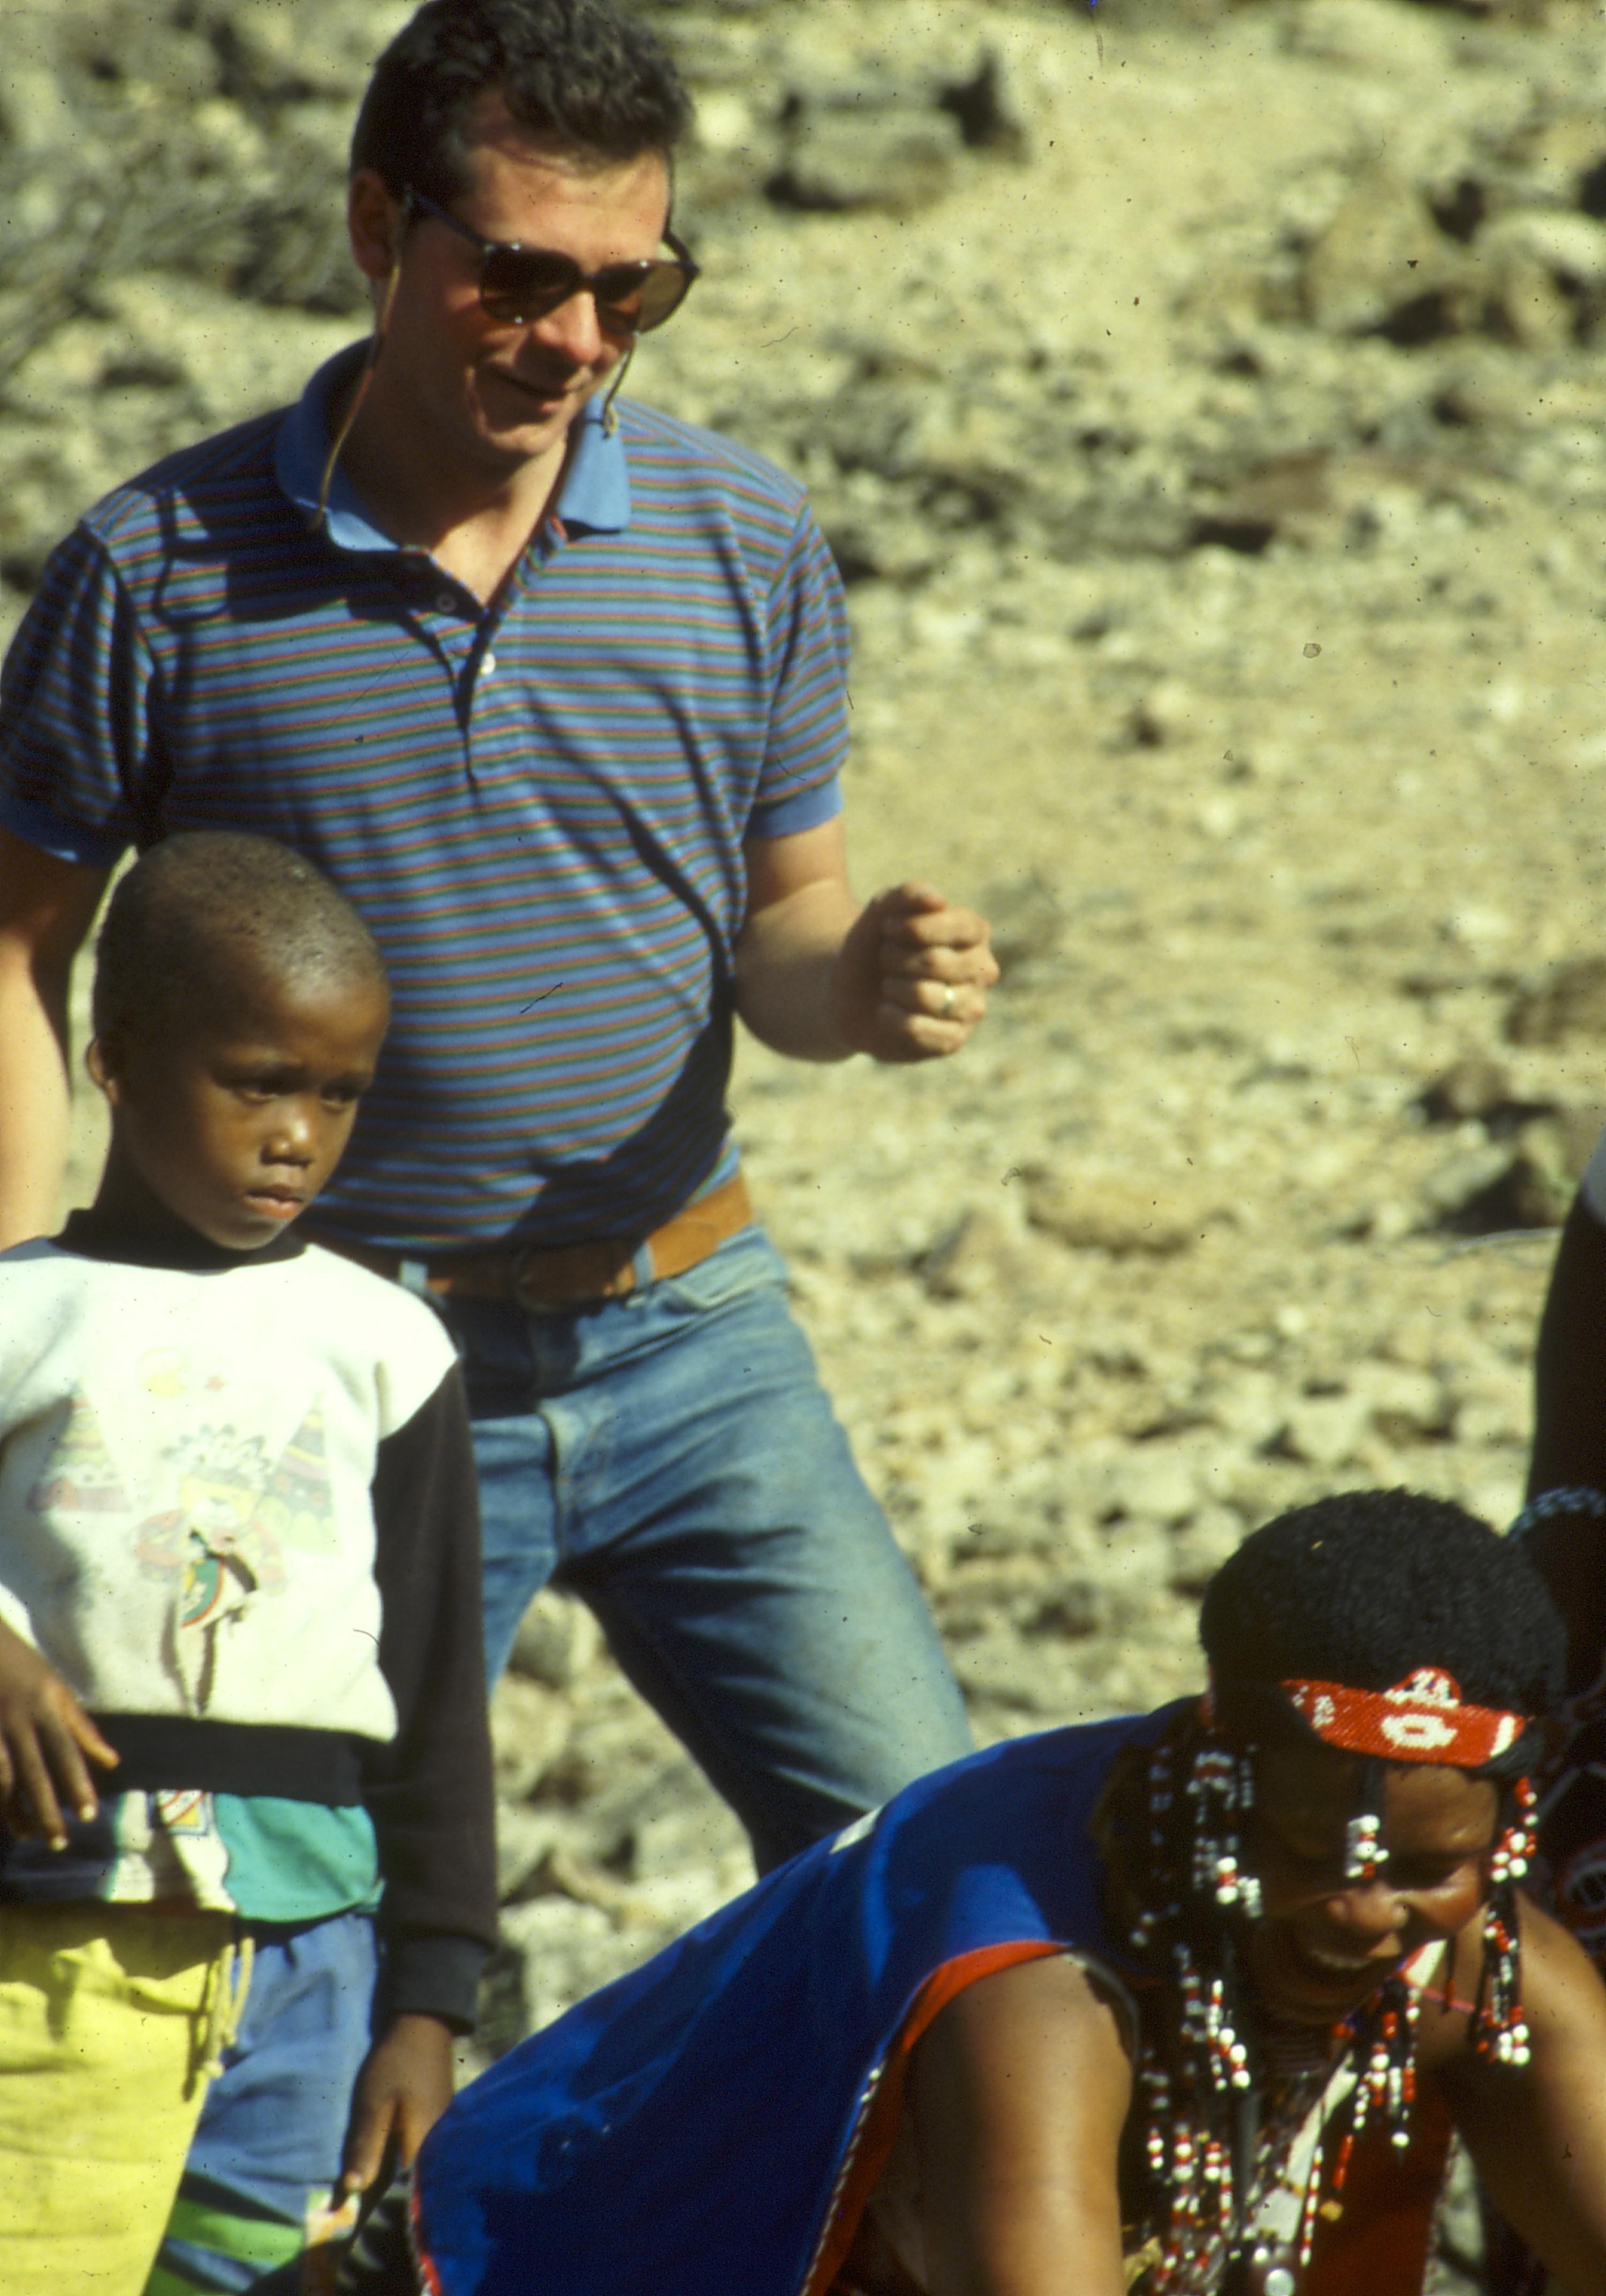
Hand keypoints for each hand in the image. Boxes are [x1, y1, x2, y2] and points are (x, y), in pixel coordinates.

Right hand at [0, 1615, 116, 1847]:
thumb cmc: (25, 1666)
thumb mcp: (58, 1688)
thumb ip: (82, 1726)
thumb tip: (111, 1761)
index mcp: (46, 1705)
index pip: (67, 1750)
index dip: (77, 1783)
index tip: (88, 1815)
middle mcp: (18, 1718)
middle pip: (35, 1772)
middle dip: (47, 1809)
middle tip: (60, 1842)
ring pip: (3, 1779)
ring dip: (15, 1811)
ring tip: (29, 1836)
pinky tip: (2, 1816)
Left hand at [341, 2014, 455, 2193]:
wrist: (422, 2025)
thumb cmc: (396, 2063)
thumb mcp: (373, 2103)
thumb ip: (364, 2147)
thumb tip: (352, 2192)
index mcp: (425, 2146)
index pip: (404, 2194)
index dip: (379, 2210)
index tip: (354, 2219)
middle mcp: (439, 2147)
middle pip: (411, 2187)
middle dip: (384, 2201)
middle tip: (354, 2208)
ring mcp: (441, 2137)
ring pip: (415, 2173)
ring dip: (391, 2184)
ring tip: (363, 2194)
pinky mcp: (437, 2127)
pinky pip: (418, 2158)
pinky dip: (400, 2167)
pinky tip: (381, 2169)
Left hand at [833, 881, 998, 1062]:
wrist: (849, 990)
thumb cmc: (875, 945)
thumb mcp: (883, 909)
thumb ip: (908, 894)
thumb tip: (937, 900)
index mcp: (975, 932)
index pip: (959, 926)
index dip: (914, 928)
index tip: (888, 928)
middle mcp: (982, 970)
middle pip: (936, 962)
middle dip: (895, 959)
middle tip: (887, 960)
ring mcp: (972, 1008)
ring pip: (925, 996)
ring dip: (892, 988)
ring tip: (889, 986)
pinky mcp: (953, 1041)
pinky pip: (917, 1029)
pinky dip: (890, 1018)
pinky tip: (887, 1012)